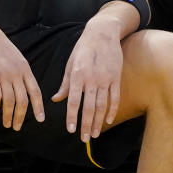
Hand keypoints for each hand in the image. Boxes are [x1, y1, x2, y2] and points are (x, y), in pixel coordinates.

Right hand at [0, 14, 44, 130]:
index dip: (38, 107)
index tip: (40, 119)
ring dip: (8, 115)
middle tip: (17, 127)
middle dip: (21, 116)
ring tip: (6, 124)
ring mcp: (4, 73)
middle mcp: (17, 72)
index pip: (36, 91)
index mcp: (25, 68)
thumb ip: (19, 71)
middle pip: (23, 100)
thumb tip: (22, 86)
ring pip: (10, 100)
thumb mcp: (15, 57)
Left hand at [51, 18, 123, 141]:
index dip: (72, 117)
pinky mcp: (116, 77)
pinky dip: (112, 110)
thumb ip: (65, 84)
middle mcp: (92, 79)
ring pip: (102, 105)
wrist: (102, 33)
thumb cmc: (83, 48)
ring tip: (95, 134)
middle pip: (89, 107)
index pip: (73, 101)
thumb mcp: (70, 63)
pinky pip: (115, 97)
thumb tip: (56, 100)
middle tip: (84, 139)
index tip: (70, 130)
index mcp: (77, 75)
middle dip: (86, 125)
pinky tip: (109, 120)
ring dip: (98, 121)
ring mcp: (105, 79)